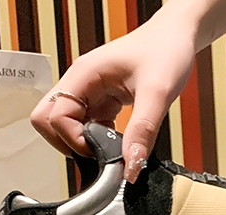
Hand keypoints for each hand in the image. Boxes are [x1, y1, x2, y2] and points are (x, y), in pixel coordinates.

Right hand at [30, 12, 196, 181]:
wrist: (178, 37)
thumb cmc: (167, 51)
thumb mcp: (158, 93)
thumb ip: (143, 131)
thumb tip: (131, 167)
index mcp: (84, 74)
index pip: (55, 115)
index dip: (72, 139)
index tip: (99, 150)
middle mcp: (81, 83)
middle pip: (47, 120)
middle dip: (67, 143)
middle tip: (97, 152)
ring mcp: (88, 93)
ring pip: (64, 126)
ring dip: (82, 143)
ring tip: (111, 146)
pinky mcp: (101, 102)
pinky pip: (85, 127)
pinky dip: (96, 141)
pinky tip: (117, 141)